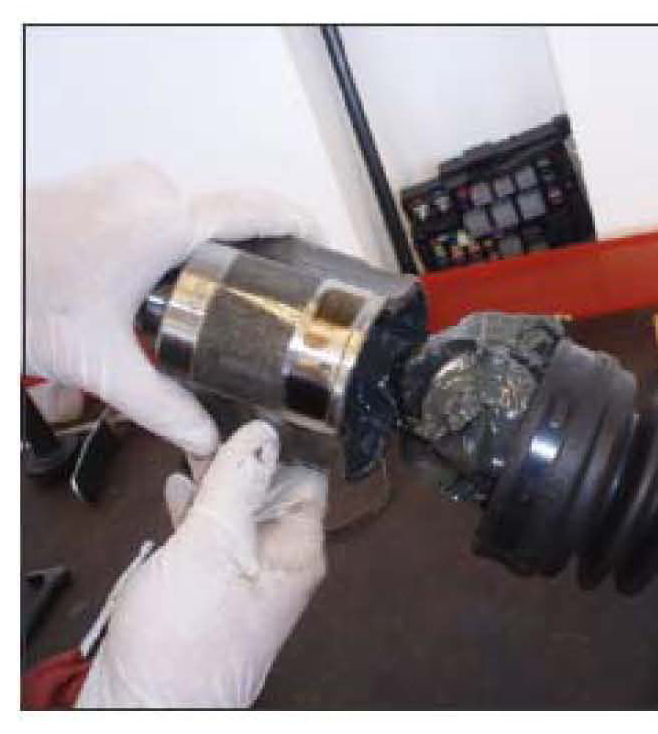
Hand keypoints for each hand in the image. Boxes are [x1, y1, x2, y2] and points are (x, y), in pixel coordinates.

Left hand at [25, 162, 318, 455]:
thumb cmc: (26, 299)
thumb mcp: (103, 365)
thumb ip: (163, 406)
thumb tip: (208, 436)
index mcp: (165, 225)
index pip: (257, 210)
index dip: (299, 222)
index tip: (322, 240)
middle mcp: (151, 190)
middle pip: (230, 213)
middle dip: (253, 250)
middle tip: (267, 292)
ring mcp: (127, 180)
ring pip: (195, 209)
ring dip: (211, 243)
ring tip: (215, 290)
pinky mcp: (107, 181)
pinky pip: (166, 200)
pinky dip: (180, 230)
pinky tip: (170, 271)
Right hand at [75, 420, 327, 707]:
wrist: (147, 703)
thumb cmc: (188, 640)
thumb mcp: (215, 542)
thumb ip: (237, 483)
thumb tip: (262, 433)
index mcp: (299, 550)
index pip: (307, 478)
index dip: (283, 443)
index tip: (257, 411)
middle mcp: (280, 561)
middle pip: (271, 491)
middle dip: (243, 459)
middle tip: (217, 424)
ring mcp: (246, 575)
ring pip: (238, 511)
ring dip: (216, 483)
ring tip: (193, 450)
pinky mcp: (213, 588)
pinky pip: (213, 536)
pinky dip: (196, 511)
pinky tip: (178, 493)